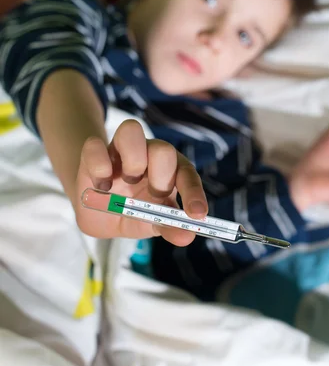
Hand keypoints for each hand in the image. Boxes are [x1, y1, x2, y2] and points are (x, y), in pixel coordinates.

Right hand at [75, 120, 207, 245]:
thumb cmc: (132, 211)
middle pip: (163, 149)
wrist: (98, 212)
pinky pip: (95, 145)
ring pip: (131, 129)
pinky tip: (102, 186)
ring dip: (132, 161)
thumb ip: (168, 227)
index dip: (193, 193)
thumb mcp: (150, 223)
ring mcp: (121, 148)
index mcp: (170, 170)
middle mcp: (149, 153)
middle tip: (153, 197)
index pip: (187, 174)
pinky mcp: (94, 150)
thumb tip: (186, 236)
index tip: (196, 214)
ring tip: (128, 183)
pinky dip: (100, 167)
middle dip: (161, 178)